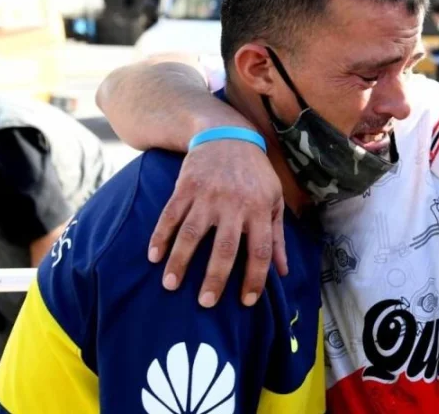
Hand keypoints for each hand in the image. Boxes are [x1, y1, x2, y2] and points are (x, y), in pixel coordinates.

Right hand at [149, 140, 286, 307]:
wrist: (228, 135)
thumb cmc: (256, 174)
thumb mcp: (274, 200)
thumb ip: (278, 237)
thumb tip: (284, 272)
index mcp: (260, 209)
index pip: (260, 251)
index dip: (255, 278)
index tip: (246, 302)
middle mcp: (234, 204)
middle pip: (225, 248)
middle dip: (215, 277)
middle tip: (206, 303)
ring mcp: (208, 195)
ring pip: (192, 234)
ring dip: (180, 261)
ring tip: (170, 285)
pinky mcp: (185, 187)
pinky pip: (170, 215)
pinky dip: (160, 236)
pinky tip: (153, 256)